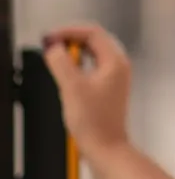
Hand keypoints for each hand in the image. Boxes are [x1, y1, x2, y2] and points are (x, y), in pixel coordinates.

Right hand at [42, 23, 130, 163]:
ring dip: (75, 51)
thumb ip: (62, 63)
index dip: (70, 31)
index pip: (93, 33)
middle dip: (72, 39)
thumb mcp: (72, 87)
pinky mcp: (109, 87)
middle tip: (52, 45)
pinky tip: (67, 72)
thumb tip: (54, 48)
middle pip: (95, 40)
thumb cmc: (95, 122)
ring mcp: (115, 77)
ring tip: (57, 57)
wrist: (106, 147)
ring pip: (94, 53)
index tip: (51, 38)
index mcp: (115, 62)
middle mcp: (119, 66)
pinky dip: (79, 64)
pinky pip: (93, 66)